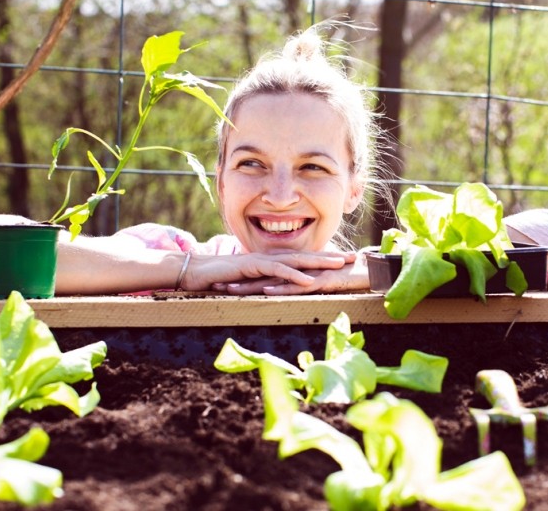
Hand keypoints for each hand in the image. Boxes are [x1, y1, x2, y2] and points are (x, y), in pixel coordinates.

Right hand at [180, 251, 355, 290]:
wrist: (193, 272)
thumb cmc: (220, 279)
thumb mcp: (249, 283)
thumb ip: (265, 284)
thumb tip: (279, 292)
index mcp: (272, 260)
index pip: (303, 259)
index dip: (325, 258)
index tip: (346, 260)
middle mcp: (270, 257)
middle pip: (306, 256)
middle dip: (330, 256)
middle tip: (354, 258)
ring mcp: (261, 260)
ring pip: (295, 260)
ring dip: (318, 263)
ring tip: (339, 266)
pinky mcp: (251, 266)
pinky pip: (276, 271)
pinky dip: (293, 275)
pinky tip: (308, 280)